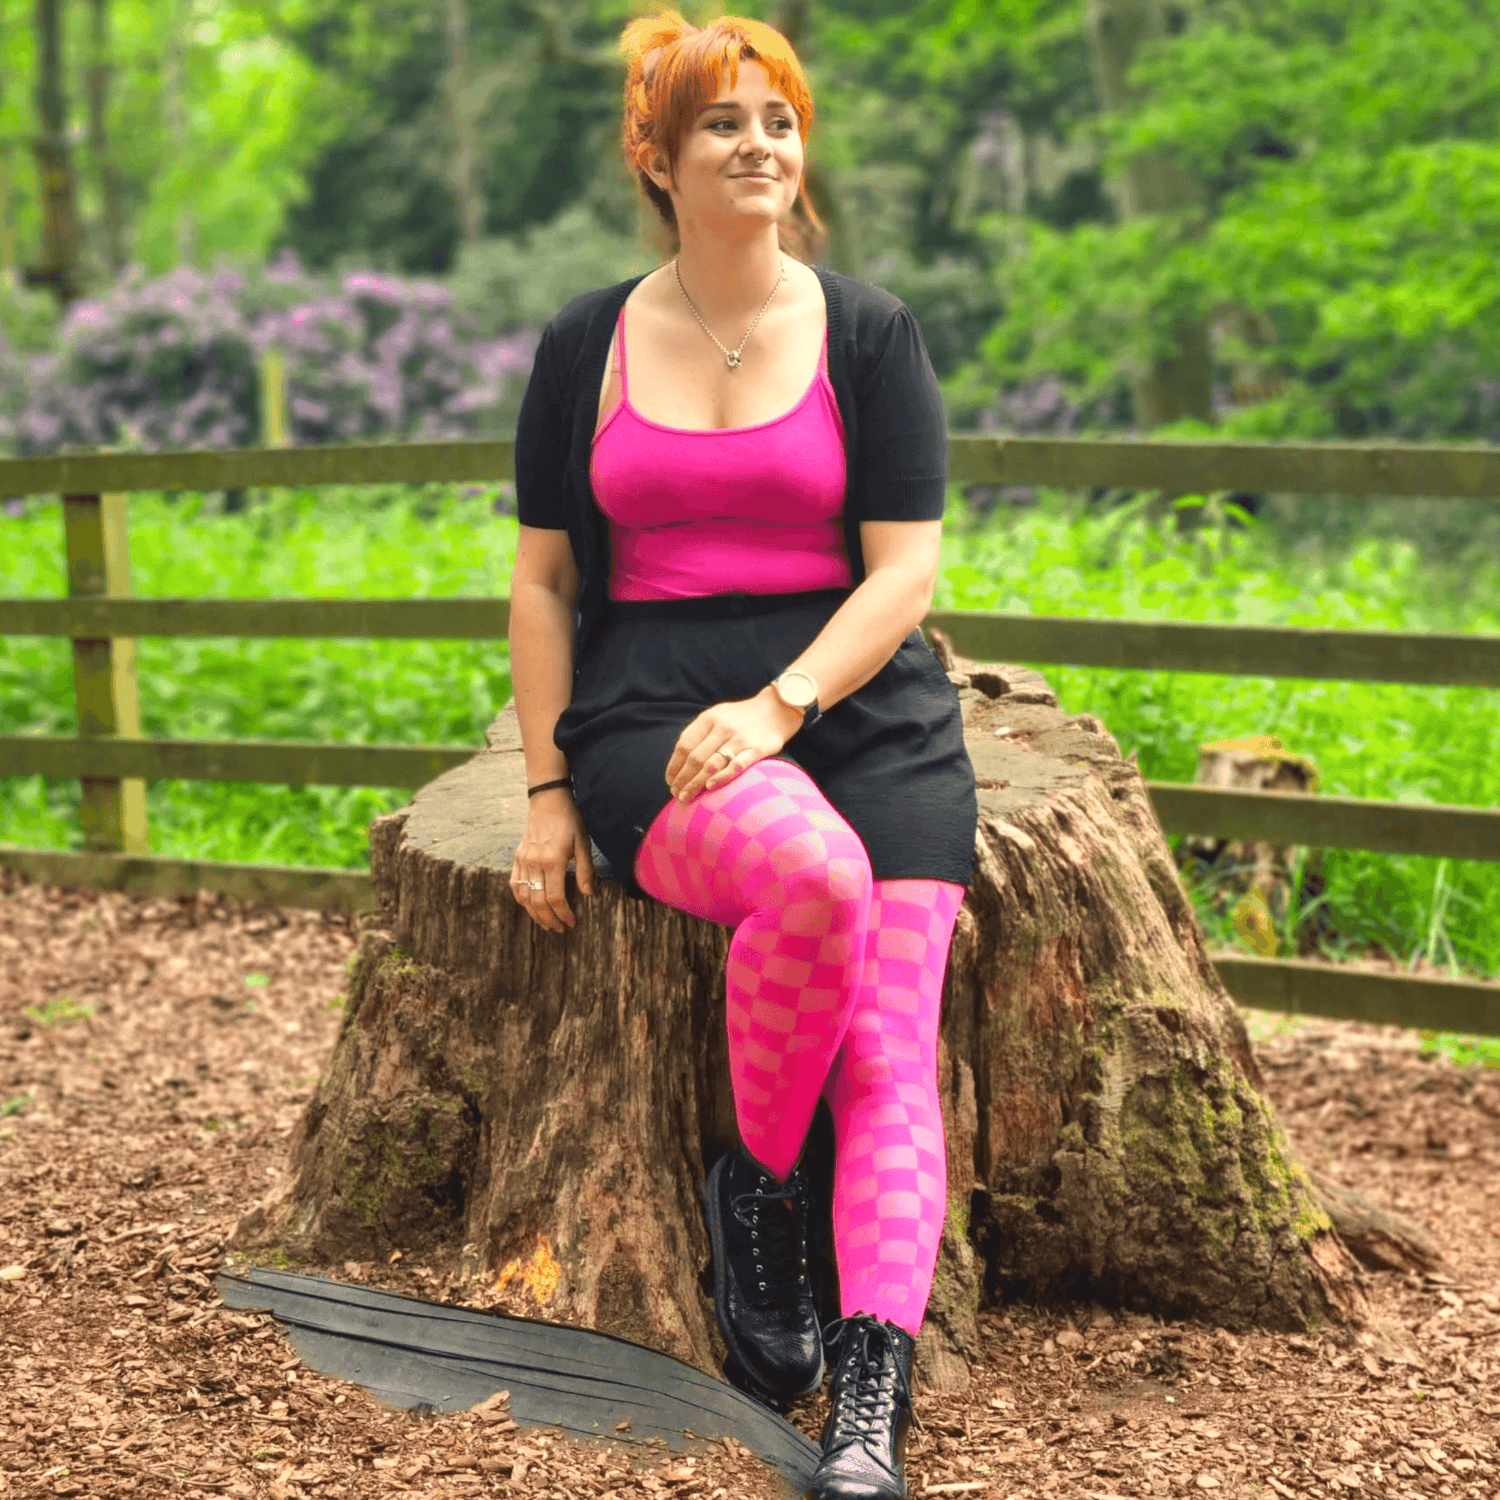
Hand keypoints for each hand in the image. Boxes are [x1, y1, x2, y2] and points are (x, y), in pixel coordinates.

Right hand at [510, 787, 594, 931]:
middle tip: (560, 929)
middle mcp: (535, 863)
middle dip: (550, 919)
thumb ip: (585, 871)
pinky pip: (515, 885)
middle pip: (538, 902)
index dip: (563, 914)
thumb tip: (588, 895)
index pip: (556, 898)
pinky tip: (530, 907)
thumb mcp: (583, 844)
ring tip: (546, 923)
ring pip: (524, 897)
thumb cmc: (569, 821)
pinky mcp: (517, 858)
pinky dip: (521, 900)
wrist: (547, 801)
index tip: (571, 923)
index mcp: (553, 860)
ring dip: (534, 914)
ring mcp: (523, 861)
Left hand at [666, 687, 804, 804]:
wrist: (778, 708)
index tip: (670, 781)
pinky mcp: (757, 749)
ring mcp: (740, 738)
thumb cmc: (742, 717)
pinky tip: (710, 787)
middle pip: (696, 758)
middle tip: (676, 794)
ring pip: (712, 764)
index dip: (674, 765)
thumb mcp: (718, 715)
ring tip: (687, 797)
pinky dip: (722, 777)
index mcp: (709, 718)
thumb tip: (679, 762)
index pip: (684, 745)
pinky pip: (736, 766)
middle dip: (682, 779)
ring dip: (696, 783)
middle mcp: (723, 727)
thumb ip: (700, 733)